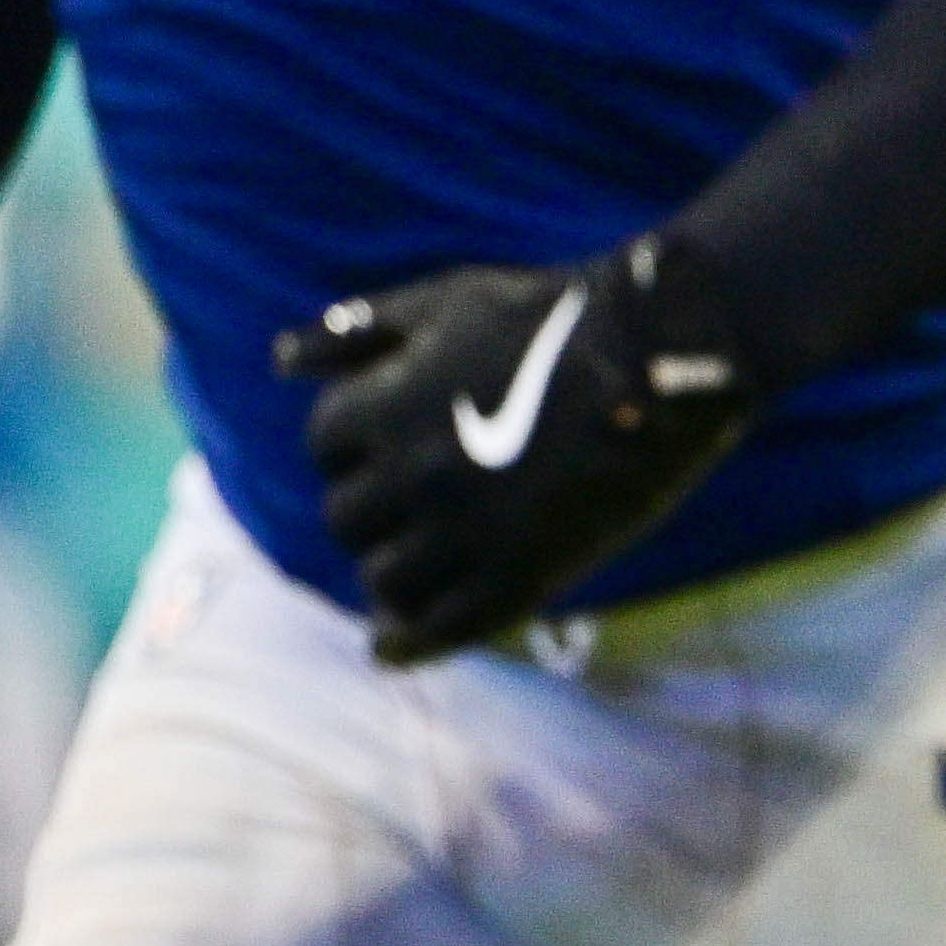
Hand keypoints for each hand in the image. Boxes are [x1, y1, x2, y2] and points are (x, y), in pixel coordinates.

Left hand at [293, 239, 767, 664]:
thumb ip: (359, 331)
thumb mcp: (450, 300)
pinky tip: (392, 645)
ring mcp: (465, 532)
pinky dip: (405, 641)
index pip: (327, 444)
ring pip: (384, 580)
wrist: (664, 352)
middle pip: (347, 518)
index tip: (387, 444)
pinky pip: (436, 630)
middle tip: (412, 504)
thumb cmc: (556, 315)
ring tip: (416, 566)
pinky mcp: (518, 577)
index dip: (354, 443)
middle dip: (372, 509)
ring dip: (391, 573)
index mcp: (387, 406)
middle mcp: (412, 475)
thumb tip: (281, 359)